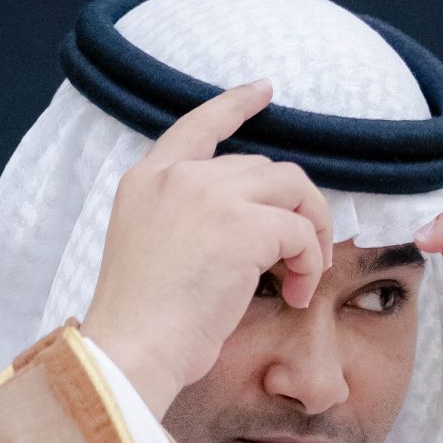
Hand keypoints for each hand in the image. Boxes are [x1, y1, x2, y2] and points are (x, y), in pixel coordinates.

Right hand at [81, 80, 333, 418]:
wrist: (132, 351)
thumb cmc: (141, 326)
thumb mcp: (150, 251)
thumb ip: (186, 222)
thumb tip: (249, 230)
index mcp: (147, 181)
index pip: (198, 125)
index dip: (236, 105)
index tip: (264, 91)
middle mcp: (178, 177)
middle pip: (263, 166)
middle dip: (294, 208)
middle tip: (302, 256)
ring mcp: (210, 196)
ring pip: (292, 188)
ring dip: (310, 232)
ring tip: (304, 276)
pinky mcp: (243, 227)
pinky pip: (300, 233)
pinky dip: (309, 264)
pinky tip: (296, 295)